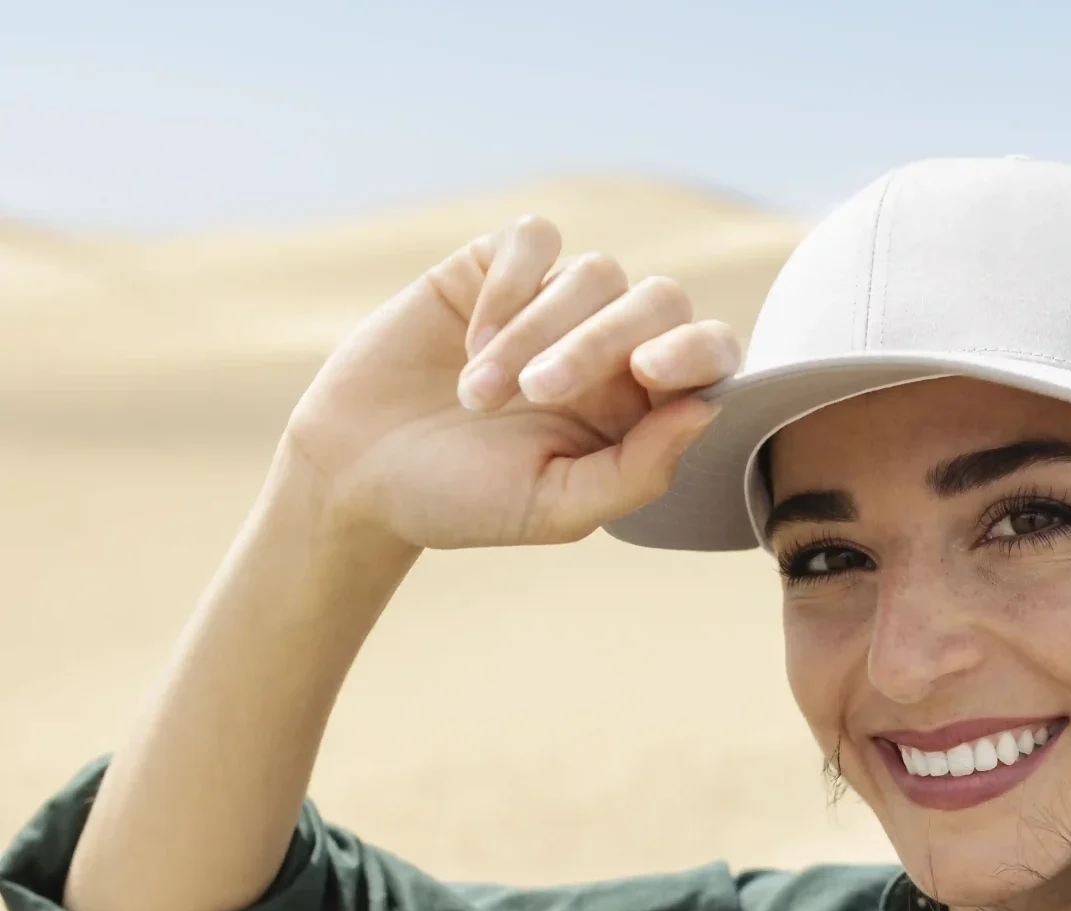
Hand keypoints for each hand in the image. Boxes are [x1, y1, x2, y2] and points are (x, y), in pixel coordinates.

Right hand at [279, 216, 741, 550]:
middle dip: (599, 343)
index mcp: (643, 407)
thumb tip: (707, 409)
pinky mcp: (497, 267)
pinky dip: (511, 286)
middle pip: (658, 300)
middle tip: (537, 393)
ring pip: (595, 273)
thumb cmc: (464, 501)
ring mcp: (556, 301)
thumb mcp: (555, 506)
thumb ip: (639, 470)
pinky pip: (536, 239)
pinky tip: (470, 341)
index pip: (710, 355)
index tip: (650, 373)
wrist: (357, 474)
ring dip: (536, 332)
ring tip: (480, 397)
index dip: (697, 351)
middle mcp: (613, 348)